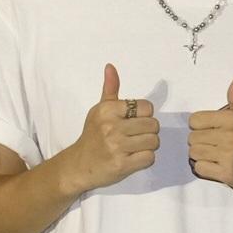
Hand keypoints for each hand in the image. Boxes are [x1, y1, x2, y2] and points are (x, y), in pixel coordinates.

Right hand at [64, 63, 161, 195]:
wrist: (79, 165)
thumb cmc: (93, 136)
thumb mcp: (99, 110)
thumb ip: (110, 89)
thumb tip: (110, 66)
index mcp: (108, 110)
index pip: (146, 107)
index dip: (144, 115)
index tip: (133, 121)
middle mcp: (111, 127)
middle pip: (153, 125)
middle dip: (148, 132)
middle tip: (135, 136)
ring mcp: (116, 147)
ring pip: (154, 142)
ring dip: (149, 146)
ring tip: (135, 147)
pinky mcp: (122, 165)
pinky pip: (149, 158)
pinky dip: (145, 159)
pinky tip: (133, 158)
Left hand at [187, 76, 232, 203]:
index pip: (195, 120)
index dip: (200, 126)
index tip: (211, 131)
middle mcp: (231, 135)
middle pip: (192, 138)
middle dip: (200, 142)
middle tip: (215, 146)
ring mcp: (229, 155)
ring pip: (194, 153)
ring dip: (201, 155)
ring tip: (216, 156)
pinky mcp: (226, 173)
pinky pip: (199, 168)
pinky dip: (205, 168)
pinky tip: (217, 166)